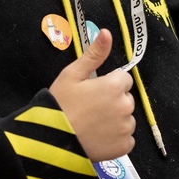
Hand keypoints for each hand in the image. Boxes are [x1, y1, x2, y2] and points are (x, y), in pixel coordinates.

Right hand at [50, 28, 135, 160]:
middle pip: (125, 98)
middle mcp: (126, 105)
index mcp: (115, 85)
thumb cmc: (60, 104)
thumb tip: (106, 32)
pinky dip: (116, 138)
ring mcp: (126, 128)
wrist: (51, 141)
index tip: (92, 92)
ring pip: (126, 118)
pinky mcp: (124, 147)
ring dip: (115, 120)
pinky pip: (126, 138)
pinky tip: (98, 137)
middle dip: (113, 101)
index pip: (123, 79)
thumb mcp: (73, 75)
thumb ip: (94, 54)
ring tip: (92, 125)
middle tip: (90, 109)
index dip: (108, 84)